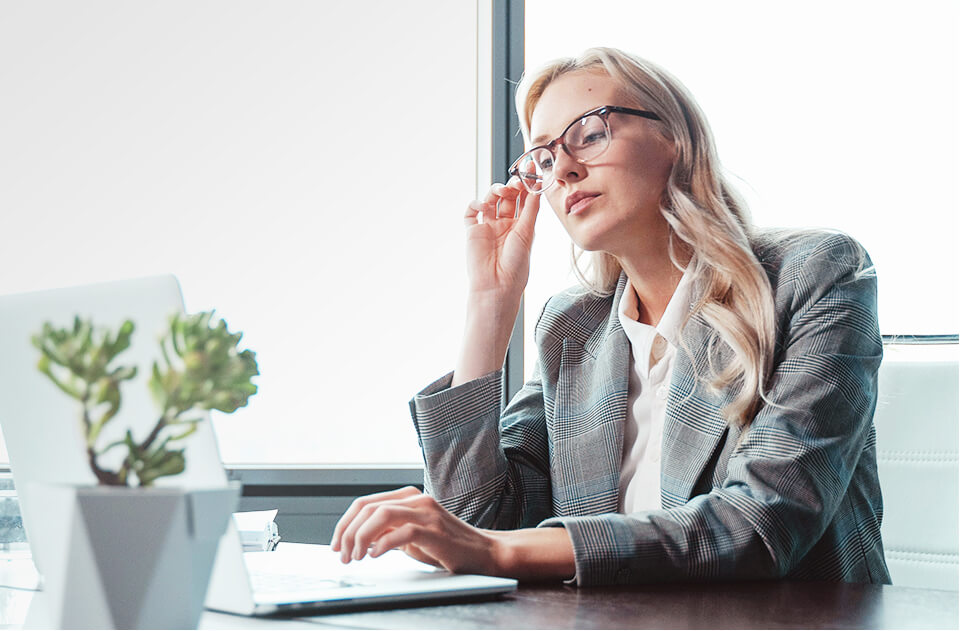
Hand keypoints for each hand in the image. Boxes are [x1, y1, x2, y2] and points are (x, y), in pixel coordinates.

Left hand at [330, 487, 502, 575]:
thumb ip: (387, 532)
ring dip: (362, 537)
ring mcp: (427, 512)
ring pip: (381, 514)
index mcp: (408, 498)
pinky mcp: (435, 530)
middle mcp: (416, 499)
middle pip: (368, 507)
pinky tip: (376, 555)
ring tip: (357, 557)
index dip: (345, 524)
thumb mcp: (410, 537)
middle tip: (343, 555)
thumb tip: (359, 539)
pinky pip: (403, 531)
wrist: (483, 552)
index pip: (365, 503)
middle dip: (348, 532)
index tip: (337, 544)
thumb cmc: (447, 547)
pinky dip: (384, 543)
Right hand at [464, 178, 540, 299]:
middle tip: (517, 180)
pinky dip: (476, 203)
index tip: (531, 170)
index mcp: (520, 226)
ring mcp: (488, 227)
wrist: (497, 285)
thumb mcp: (527, 233)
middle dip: (512, 186)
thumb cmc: (516, 265)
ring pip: (489, 201)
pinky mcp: (473, 231)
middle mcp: (504, 225)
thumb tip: (537, 187)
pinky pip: (471, 212)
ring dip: (495, 191)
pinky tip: (483, 205)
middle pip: (507, 197)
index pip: (523, 200)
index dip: (526, 185)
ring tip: (502, 190)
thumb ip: (530, 209)